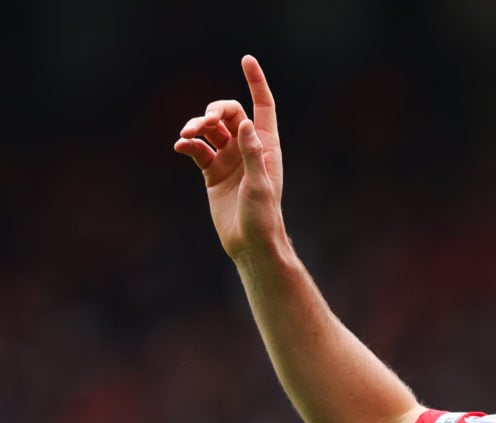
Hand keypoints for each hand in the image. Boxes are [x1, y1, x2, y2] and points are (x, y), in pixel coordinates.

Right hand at [174, 55, 285, 261]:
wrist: (249, 243)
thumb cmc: (262, 216)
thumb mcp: (260, 186)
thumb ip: (253, 154)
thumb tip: (246, 125)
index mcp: (267, 146)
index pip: (263, 106)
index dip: (256, 82)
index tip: (246, 59)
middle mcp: (248, 148)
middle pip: (230, 114)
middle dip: (214, 111)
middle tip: (204, 121)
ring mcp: (229, 159)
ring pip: (210, 130)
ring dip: (196, 126)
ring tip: (187, 134)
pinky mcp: (212, 172)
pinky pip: (197, 150)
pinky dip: (188, 144)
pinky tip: (181, 146)